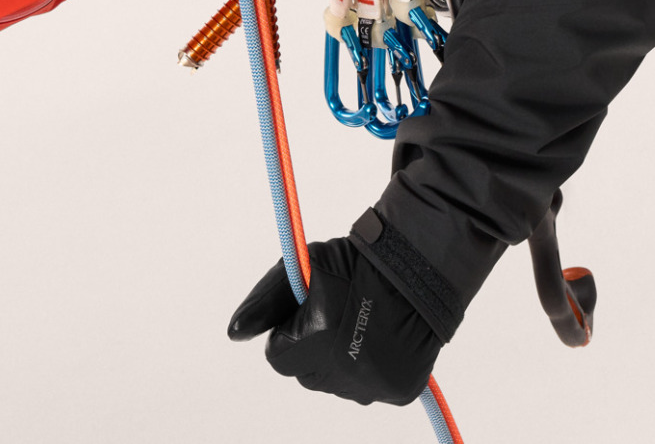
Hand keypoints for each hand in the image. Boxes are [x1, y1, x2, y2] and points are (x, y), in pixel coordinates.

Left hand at [228, 236, 441, 406]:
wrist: (420, 265)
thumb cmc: (358, 263)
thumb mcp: (307, 267)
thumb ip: (266, 298)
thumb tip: (234, 332)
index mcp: (312, 341)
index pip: (278, 353)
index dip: (292, 327)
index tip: (311, 307)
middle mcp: (340, 373)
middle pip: (307, 372)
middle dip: (314, 346)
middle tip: (338, 312)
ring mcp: (371, 387)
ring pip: (339, 383)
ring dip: (343, 360)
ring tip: (364, 321)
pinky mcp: (398, 392)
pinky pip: (371, 387)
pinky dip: (373, 369)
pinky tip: (383, 338)